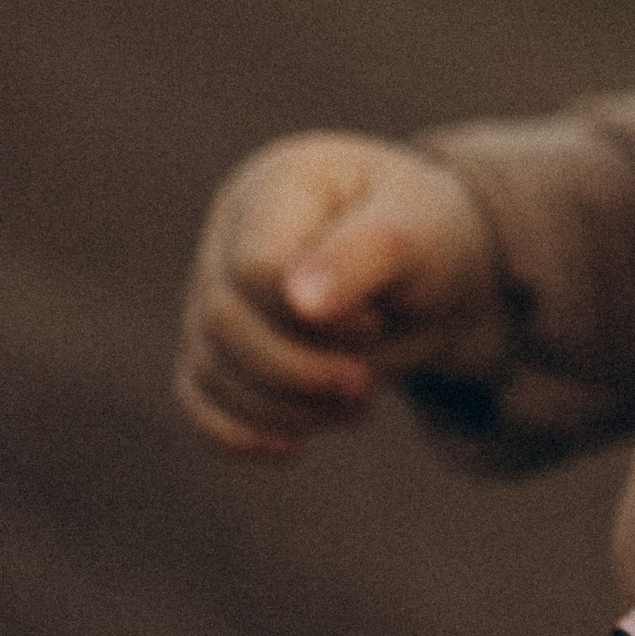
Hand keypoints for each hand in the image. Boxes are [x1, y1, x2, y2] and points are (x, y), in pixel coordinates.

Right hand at [174, 132, 501, 459]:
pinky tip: (290, 449)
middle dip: (298, 371)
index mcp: (276, 186)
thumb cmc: (431, 235)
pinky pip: (197, 396)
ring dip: (283, 408)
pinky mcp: (220, 344)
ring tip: (355, 405)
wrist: (437, 271)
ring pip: (210, 368)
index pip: (255, 270)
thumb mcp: (421, 232)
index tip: (374, 321)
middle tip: (363, 386)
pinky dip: (237, 433)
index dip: (312, 318)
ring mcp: (216, 289)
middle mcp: (230, 234)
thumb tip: (298, 303)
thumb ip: (364, 255)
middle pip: (224, 324)